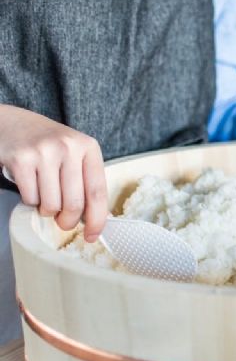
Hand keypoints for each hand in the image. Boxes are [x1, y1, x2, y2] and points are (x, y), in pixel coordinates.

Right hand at [0, 105, 107, 241]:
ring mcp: (44, 152)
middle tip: (63, 221)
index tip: (93, 236)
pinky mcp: (20, 160)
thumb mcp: (75, 154)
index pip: (98, 192)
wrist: (13, 124)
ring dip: (47, 210)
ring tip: (45, 197)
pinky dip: (30, 201)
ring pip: (51, 205)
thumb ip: (86, 180)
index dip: (97, 219)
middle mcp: (68, 147)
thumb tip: (95, 220)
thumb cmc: (49, 145)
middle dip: (68, 221)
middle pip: (74, 203)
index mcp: (88, 147)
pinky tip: (30, 186)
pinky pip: (30, 198)